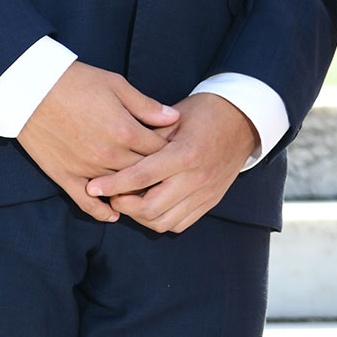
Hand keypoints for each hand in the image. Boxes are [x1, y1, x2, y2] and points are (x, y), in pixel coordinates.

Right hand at [17, 62, 177, 222]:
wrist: (31, 90)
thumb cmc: (77, 82)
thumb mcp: (117, 85)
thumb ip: (146, 106)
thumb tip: (174, 118)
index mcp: (125, 131)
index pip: (160, 150)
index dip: (171, 150)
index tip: (176, 149)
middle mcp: (108, 155)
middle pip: (144, 173)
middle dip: (157, 172)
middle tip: (166, 173)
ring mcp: (86, 169)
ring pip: (120, 189)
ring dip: (133, 190)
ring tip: (146, 190)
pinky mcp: (65, 176)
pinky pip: (87, 202)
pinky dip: (102, 211)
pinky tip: (114, 214)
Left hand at [88, 90, 256, 233]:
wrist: (244, 120)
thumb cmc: (205, 113)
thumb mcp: (174, 118)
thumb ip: (147, 138)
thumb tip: (114, 154)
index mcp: (186, 153)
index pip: (141, 177)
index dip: (112, 184)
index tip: (92, 186)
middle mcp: (197, 177)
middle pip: (149, 208)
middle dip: (123, 204)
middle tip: (111, 194)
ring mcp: (206, 192)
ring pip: (162, 222)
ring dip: (140, 216)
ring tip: (129, 200)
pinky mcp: (211, 201)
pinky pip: (179, 224)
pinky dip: (160, 220)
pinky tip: (151, 205)